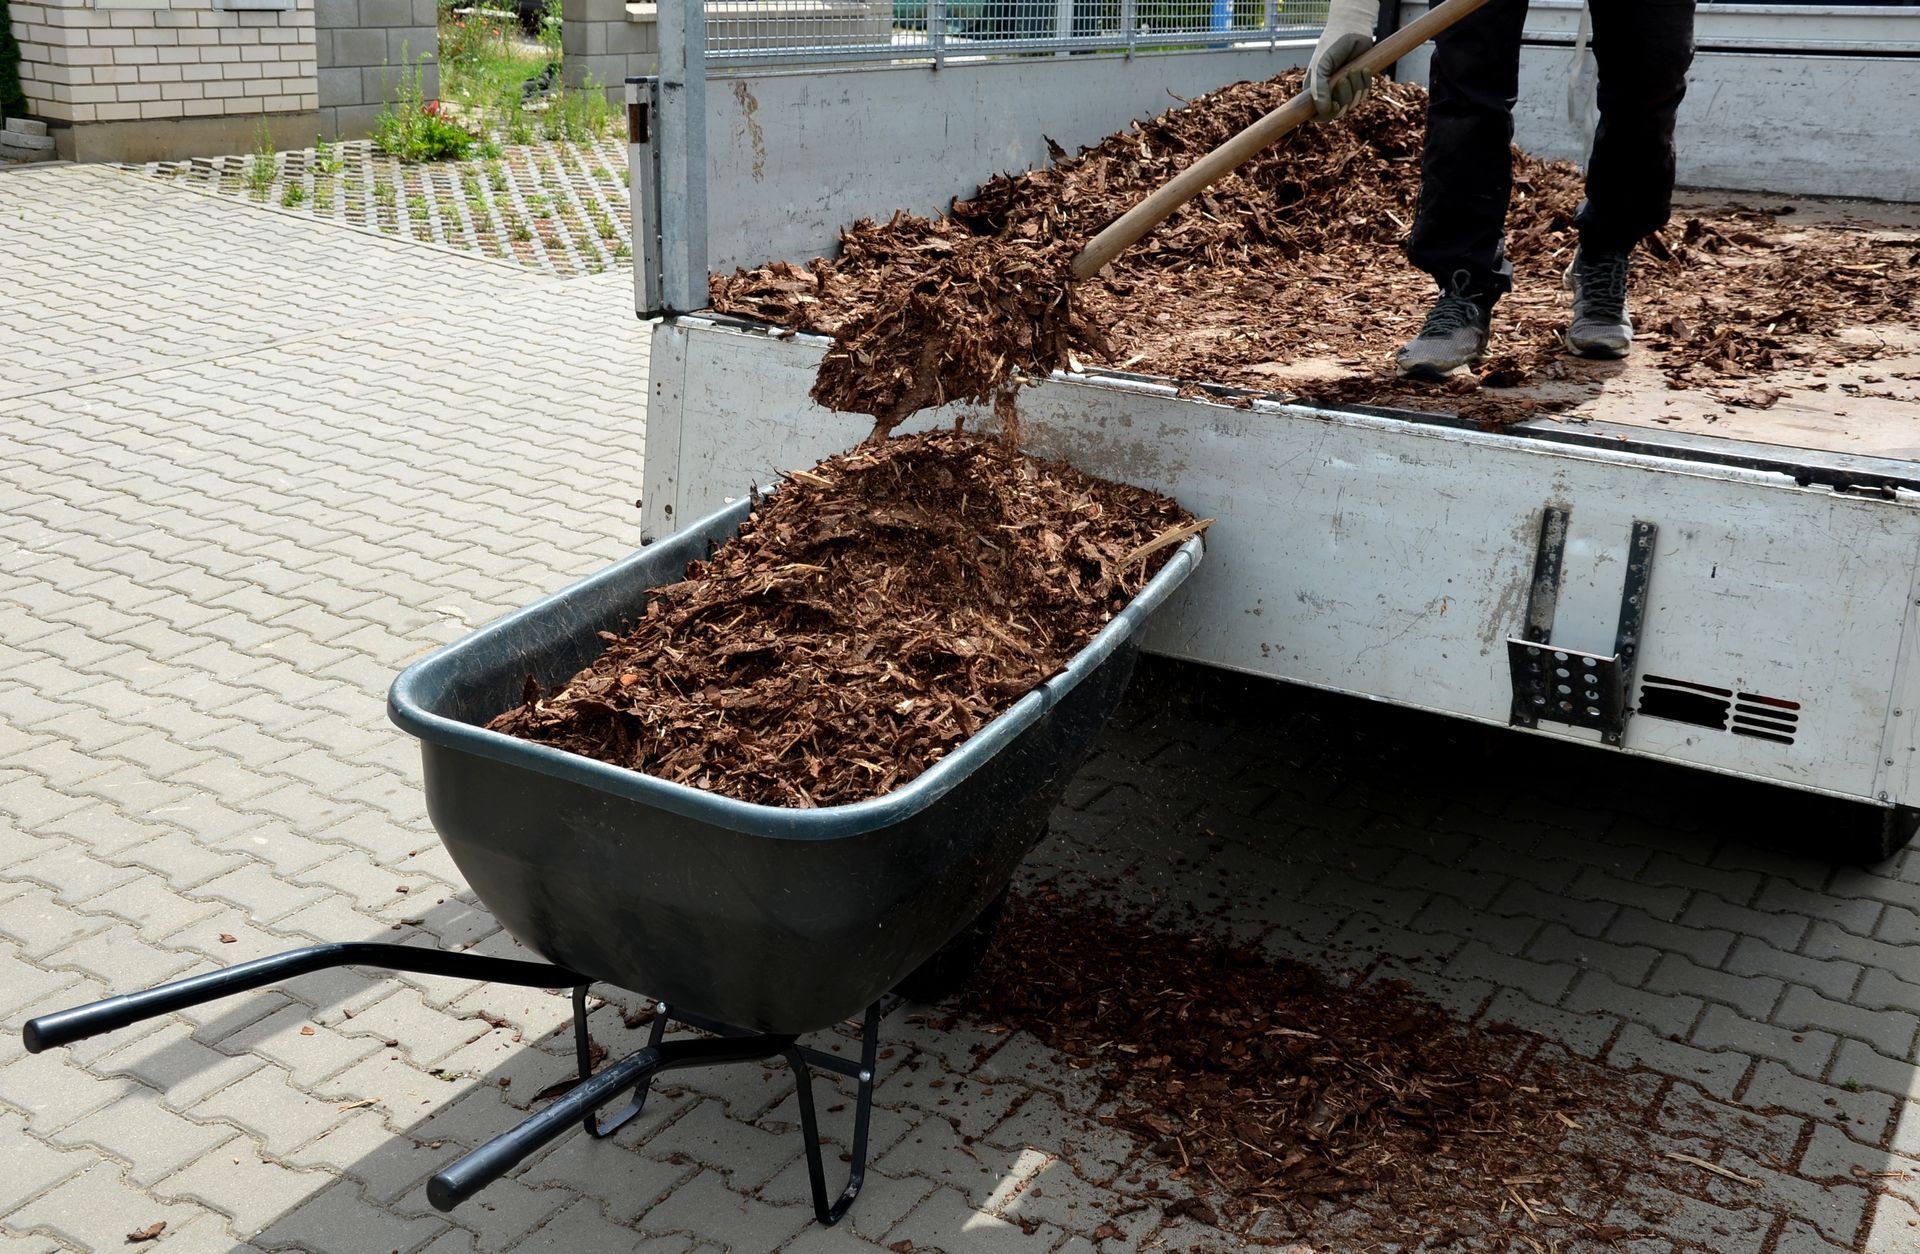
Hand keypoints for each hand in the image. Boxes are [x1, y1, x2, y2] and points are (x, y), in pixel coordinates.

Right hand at [1307, 0, 1380, 121]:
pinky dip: (1366, 83)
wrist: (1352, 29)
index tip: (1334, 105)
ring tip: (1354, 69)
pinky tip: (1364, 69)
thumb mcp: (1322, 65)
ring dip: (1356, 87)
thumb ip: (1319, 87)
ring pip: (1352, 103)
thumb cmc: (1332, 45)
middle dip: (1344, 97)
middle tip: (1344, 78)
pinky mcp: (1358, 84)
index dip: (1325, 115)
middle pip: (1337, 112)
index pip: (1316, 115)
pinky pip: (1364, 94)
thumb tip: (1322, 109)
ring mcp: (1345, 89)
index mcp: (1315, 90)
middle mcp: (1329, 92)